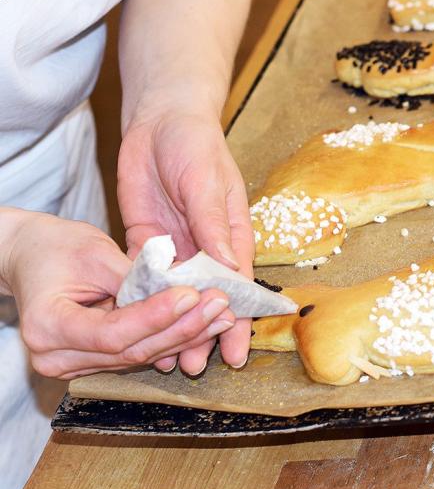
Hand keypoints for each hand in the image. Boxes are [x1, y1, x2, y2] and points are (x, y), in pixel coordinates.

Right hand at [0, 211, 233, 379]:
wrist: (29, 257)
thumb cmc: (55, 247)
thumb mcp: (94, 252)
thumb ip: (135, 278)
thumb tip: (181, 289)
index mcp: (47, 327)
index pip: (112, 332)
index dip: (155, 317)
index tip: (191, 296)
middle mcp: (56, 357)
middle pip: (131, 350)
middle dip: (182, 328)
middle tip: (220, 305)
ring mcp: (74, 365)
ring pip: (140, 356)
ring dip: (186, 335)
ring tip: (222, 314)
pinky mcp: (94, 362)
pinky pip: (138, 352)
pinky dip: (172, 337)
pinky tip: (205, 323)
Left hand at [118, 111, 253, 373]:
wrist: (160, 121)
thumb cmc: (198, 147)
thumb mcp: (209, 186)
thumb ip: (214, 228)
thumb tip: (229, 269)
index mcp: (231, 238)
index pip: (237, 289)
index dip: (238, 322)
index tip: (237, 353)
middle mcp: (206, 250)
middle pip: (206, 302)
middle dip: (204, 335)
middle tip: (198, 367)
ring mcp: (176, 249)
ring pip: (175, 298)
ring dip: (174, 326)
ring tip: (169, 361)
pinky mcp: (146, 243)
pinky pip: (144, 279)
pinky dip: (144, 303)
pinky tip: (140, 325)